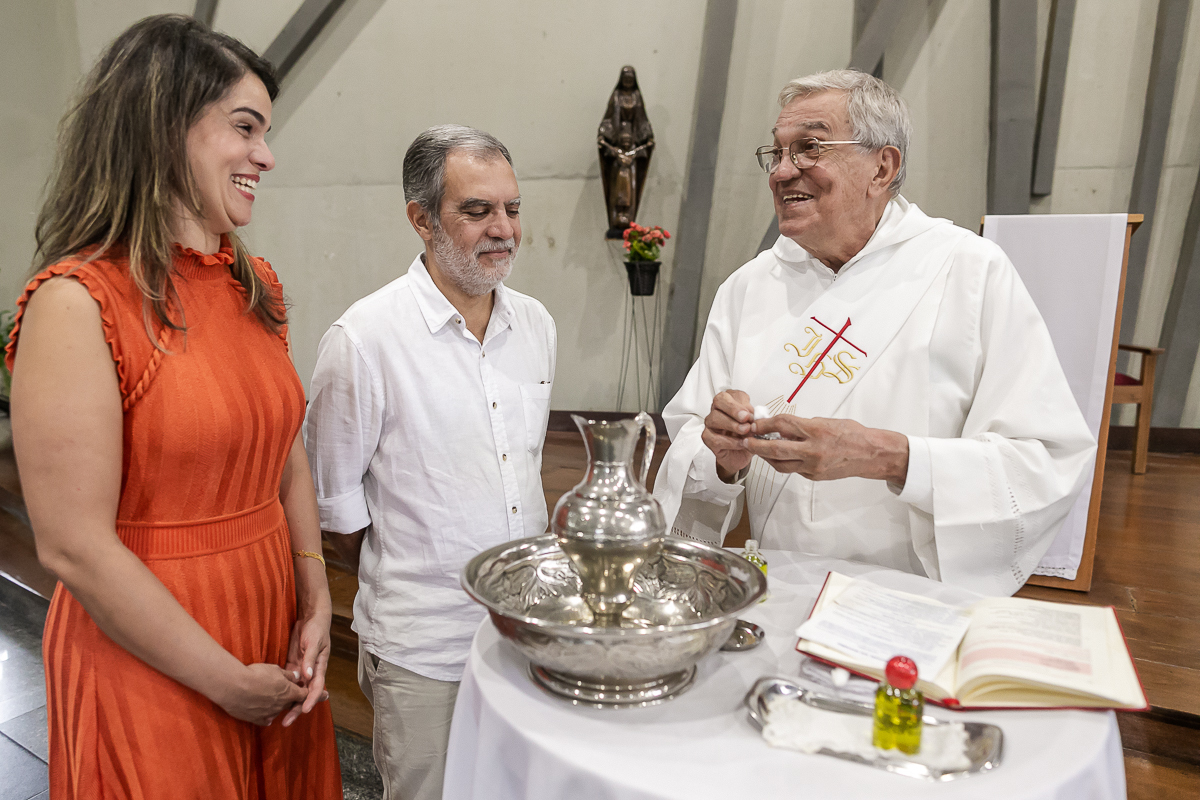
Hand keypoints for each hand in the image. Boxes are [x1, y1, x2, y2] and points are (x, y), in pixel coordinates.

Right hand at [217, 663, 308, 725]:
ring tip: (267, 697)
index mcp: (289, 692)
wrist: (234, 687)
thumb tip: (297, 677)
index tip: (301, 689)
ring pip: (277, 711)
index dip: (303, 691)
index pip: (303, 695)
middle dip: (288, 698)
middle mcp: (281, 705)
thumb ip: (288, 675)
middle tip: (281, 690)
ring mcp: (269, 714)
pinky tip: (262, 711)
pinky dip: (265, 716)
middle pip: (290, 703)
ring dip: (275, 705)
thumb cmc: (256, 674)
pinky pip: (265, 720)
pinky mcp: (257, 720)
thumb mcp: (275, 669)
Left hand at [280, 602, 331, 726]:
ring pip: (295, 692)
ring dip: (288, 705)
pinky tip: (272, 702)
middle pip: (304, 695)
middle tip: (286, 722)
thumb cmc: (316, 629)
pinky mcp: (292, 667)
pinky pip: (287, 683)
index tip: (305, 710)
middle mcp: (311, 673)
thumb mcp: (314, 642)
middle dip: (296, 709)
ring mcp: (301, 671)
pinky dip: (282, 693)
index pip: (316, 688)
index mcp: (320, 668)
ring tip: (276, 718)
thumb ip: (310, 659)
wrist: (311, 619)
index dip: (311, 700)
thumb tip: (308, 676)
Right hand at [701, 390, 754, 480]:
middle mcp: (718, 410)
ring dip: (732, 425)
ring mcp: (711, 423)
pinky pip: (715, 438)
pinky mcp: (708, 438)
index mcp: (730, 402)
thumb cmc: (747, 436)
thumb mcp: (755, 424)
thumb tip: (756, 414)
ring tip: (745, 431)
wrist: (742, 455)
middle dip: (734, 409)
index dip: (742, 402)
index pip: (732, 394)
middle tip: (746, 418)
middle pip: (719, 401)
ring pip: (714, 418)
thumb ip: (755, 417)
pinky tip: (741, 443)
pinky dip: (730, 441)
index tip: (752, 412)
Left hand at [743, 416, 908, 483]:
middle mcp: (813, 450)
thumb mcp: (826, 421)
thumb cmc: (852, 433)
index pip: (783, 425)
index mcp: (816, 431)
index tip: (755, 424)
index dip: (765, 424)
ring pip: (781, 464)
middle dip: (756, 446)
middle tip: (745, 441)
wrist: (871, 454)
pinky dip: (784, 463)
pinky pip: (793, 470)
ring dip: (766, 457)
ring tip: (758, 450)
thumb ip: (803, 425)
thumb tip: (781, 426)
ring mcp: (813, 467)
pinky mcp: (814, 477)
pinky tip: (779, 457)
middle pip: (775, 449)